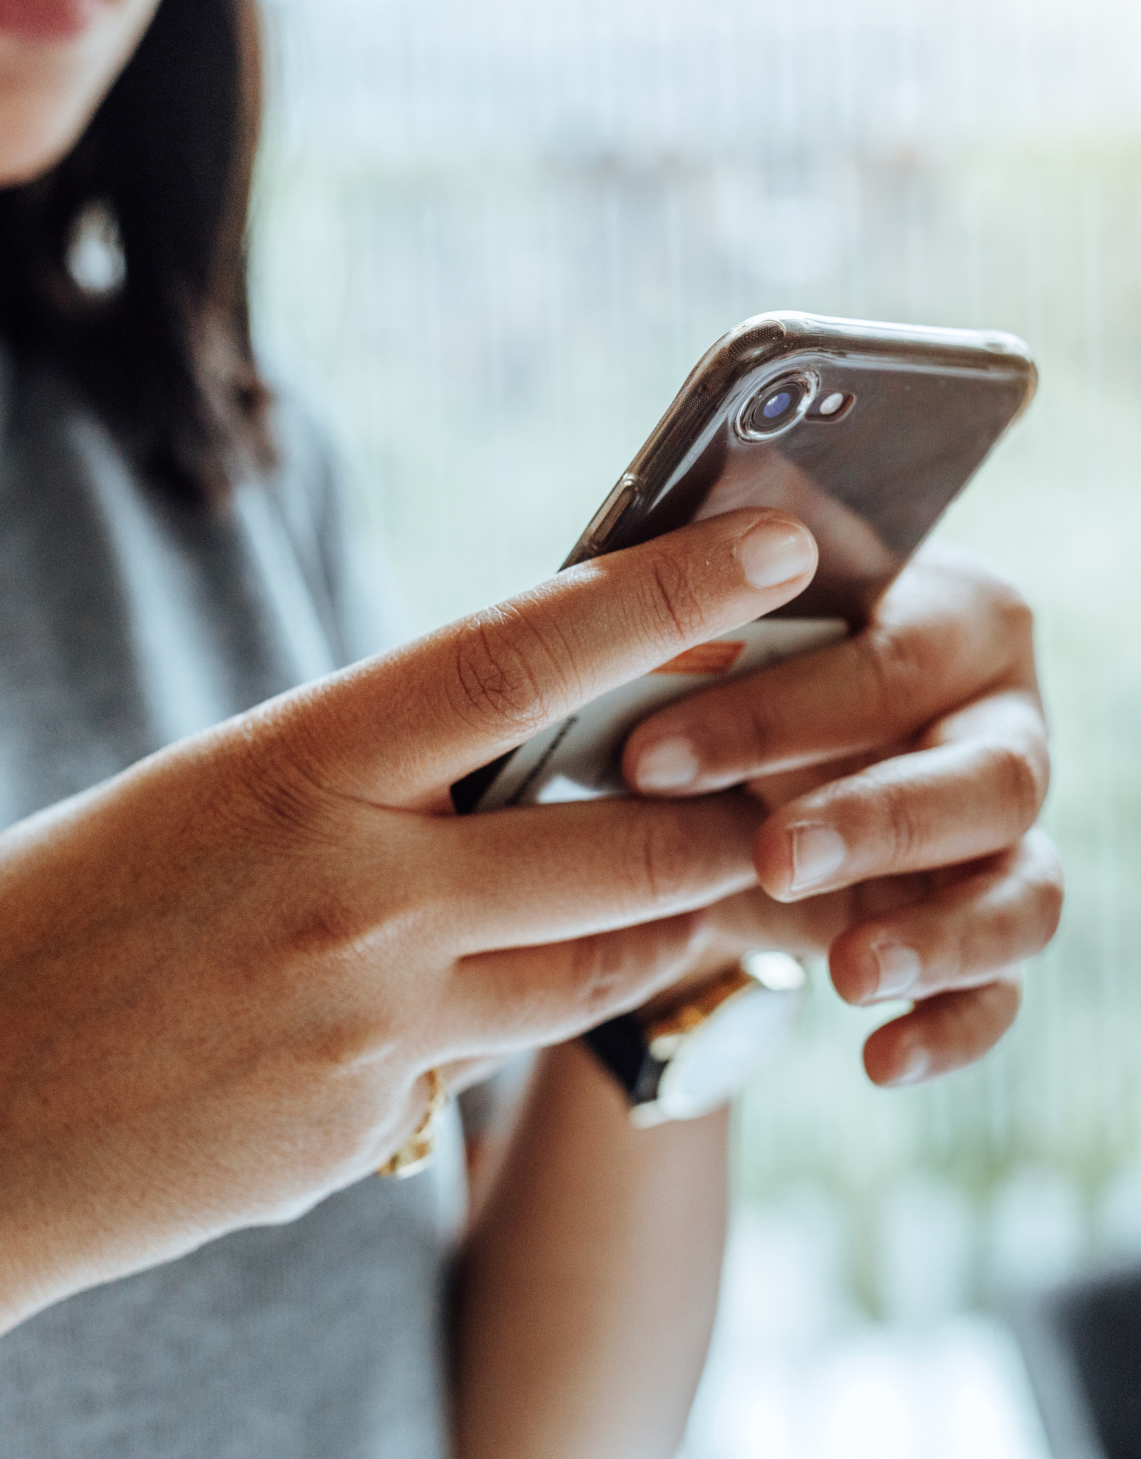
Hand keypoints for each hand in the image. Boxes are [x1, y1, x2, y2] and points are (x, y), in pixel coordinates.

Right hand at [0, 505, 826, 1458]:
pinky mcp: (363, 1141)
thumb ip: (331, 792)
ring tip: (666, 895)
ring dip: (646, 928)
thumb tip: (459, 783)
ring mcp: (369, 1036)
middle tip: (769, 788)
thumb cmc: (15, 942)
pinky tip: (390, 1022)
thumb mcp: (179, 809)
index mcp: (286, 773)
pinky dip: (479, 1028)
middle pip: (620, 845)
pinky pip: (473, 1068)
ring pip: (590, 972)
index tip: (773, 544)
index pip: (518, 657)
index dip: (662, 590)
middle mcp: (355, 904)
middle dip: (719, 819)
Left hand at [622, 544, 1060, 1085]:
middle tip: (768, 856)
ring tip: (848, 970)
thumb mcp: (698, 636)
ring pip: (1024, 885)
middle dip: (874, 819)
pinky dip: (954, 1022)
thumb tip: (617, 583)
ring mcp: (1001, 833)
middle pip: (985, 773)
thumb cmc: (715, 677)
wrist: (732, 780)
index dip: (779, 710)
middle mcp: (995, 720)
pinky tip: (880, 1058)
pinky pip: (1005, 985)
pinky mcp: (986, 922)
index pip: (889, 658)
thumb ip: (691, 608)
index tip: (649, 756)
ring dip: (941, 931)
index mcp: (940, 616)